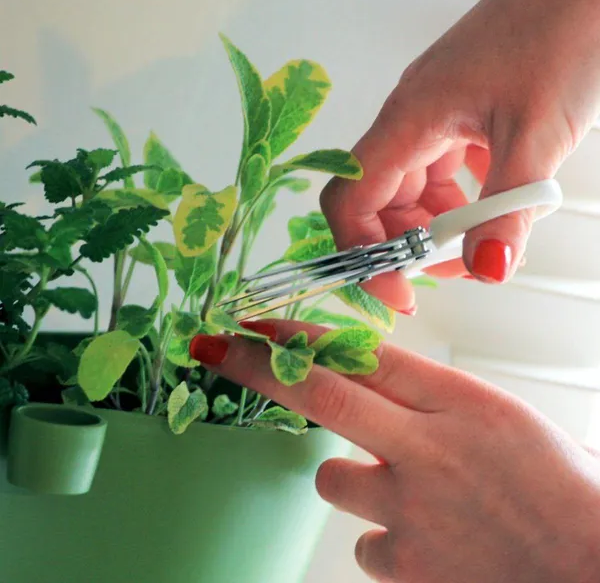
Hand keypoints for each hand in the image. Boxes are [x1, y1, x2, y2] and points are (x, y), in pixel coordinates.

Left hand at [191, 321, 599, 582]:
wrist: (591, 568)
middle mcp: (425, 449)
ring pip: (333, 480)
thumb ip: (430, 400)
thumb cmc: (557, 486)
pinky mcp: (403, 567)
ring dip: (353, 479)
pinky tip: (425, 542)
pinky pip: (365, 544)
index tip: (258, 322)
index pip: (363, 353)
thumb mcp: (496, 419)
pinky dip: (385, 539)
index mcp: (457, 401)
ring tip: (407, 493)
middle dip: (259, 367)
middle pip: (323, 396)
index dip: (304, 334)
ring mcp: (409, 510)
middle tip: (214, 348)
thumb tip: (375, 383)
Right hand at [321, 0, 599, 311]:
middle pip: (379, 204)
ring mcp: (435, 120)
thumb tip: (488, 269)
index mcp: (410, 118)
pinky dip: (463, 207)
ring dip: (441, 230)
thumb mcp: (536, 134)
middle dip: (411, 247)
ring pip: (413, 195)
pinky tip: (495, 213)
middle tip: (458, 270)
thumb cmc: (566, 29)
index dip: (362, 252)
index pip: (351, 197)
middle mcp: (411, 120)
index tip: (398, 289)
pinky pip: (444, 178)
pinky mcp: (460, 121)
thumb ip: (508, 209)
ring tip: (486, 244)